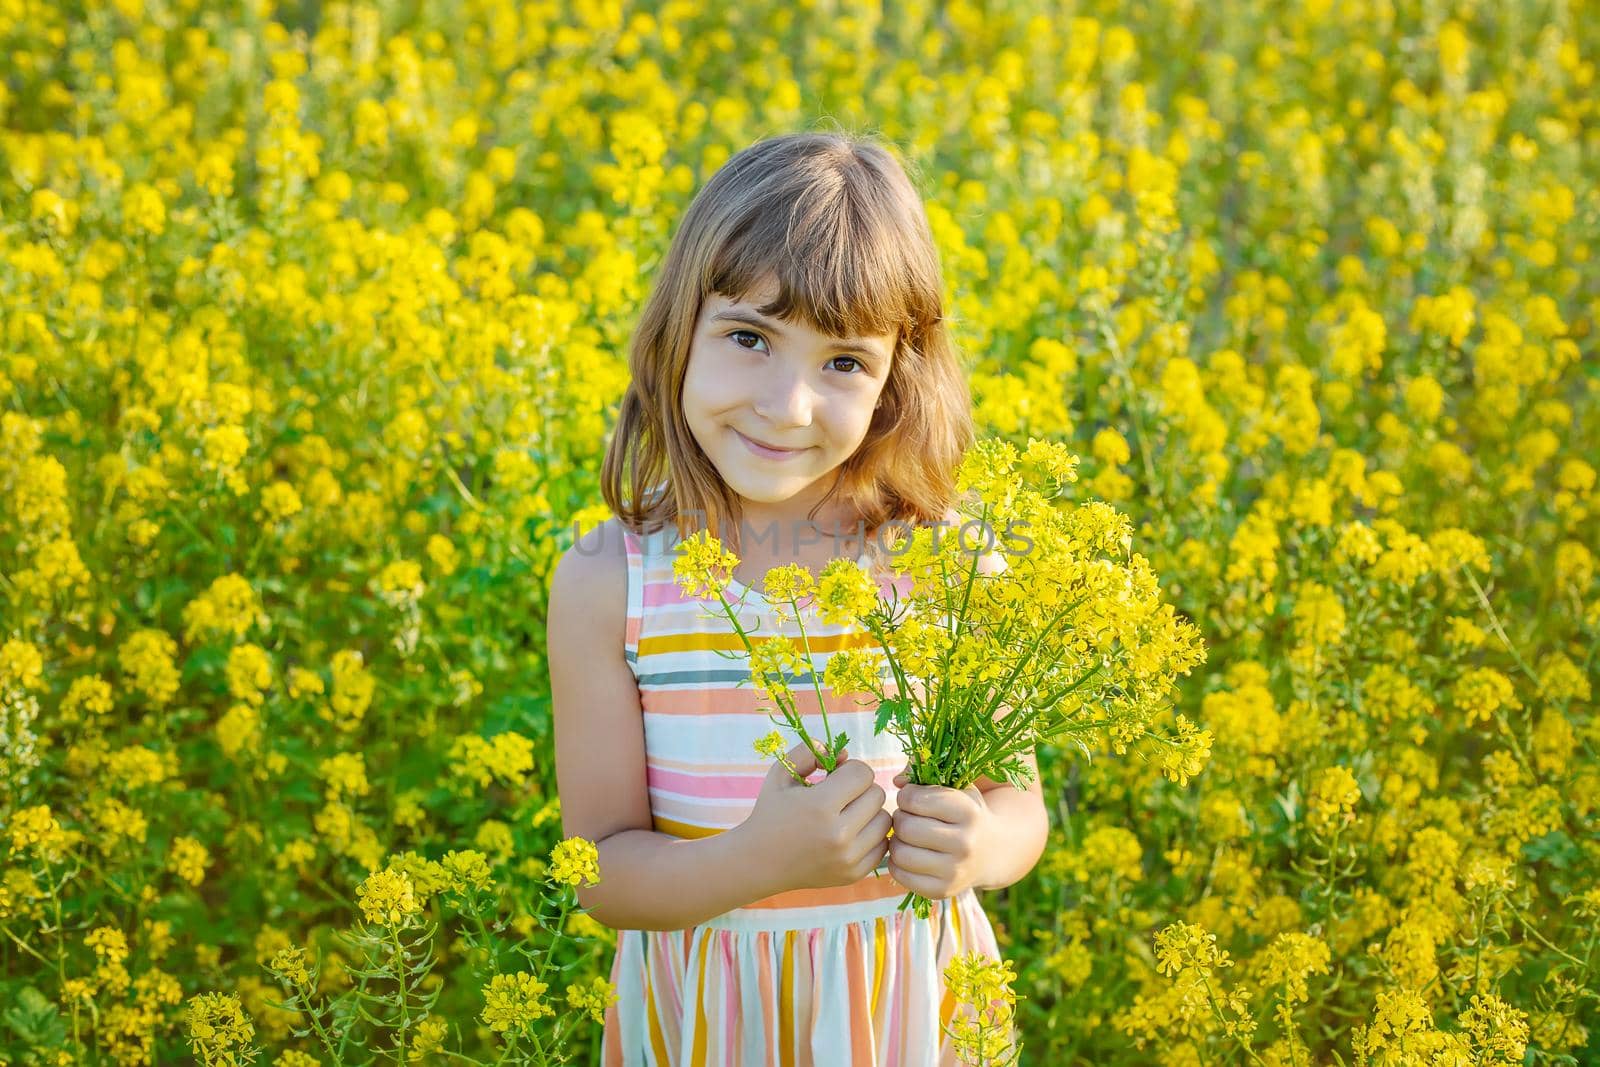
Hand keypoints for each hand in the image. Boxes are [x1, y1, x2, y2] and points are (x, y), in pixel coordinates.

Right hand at [740, 742, 892, 892]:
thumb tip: (846, 755)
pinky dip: (871, 836)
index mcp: (820, 806)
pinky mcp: (854, 874)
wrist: (758, 862)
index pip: (863, 773)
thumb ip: (810, 751)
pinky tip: (851, 834)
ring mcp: (848, 858)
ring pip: (885, 820)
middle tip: (841, 796)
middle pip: (878, 795)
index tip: (835, 777)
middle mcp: (838, 835)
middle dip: (861, 789)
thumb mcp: (781, 772)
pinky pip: (883, 845)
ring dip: (869, 812)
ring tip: (847, 814)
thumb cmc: (771, 812)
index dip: (850, 769)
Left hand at [887, 768, 991, 900]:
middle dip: (900, 818)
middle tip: (909, 818)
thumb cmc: (965, 812)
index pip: (914, 799)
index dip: (907, 796)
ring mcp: (955, 871)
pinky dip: (897, 862)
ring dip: (897, 841)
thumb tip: (897, 780)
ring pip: (900, 853)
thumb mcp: (955, 786)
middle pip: (905, 826)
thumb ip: (924, 773)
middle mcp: (965, 843)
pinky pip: (900, 874)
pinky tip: (910, 853)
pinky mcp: (943, 891)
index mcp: (968, 811)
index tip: (914, 799)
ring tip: (908, 836)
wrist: (993, 851)